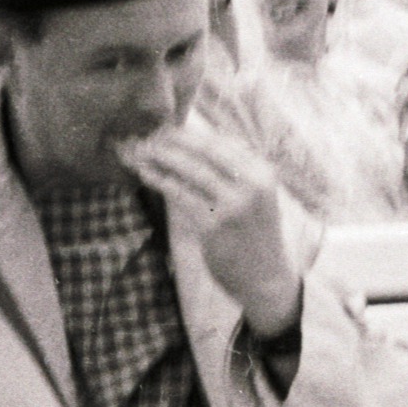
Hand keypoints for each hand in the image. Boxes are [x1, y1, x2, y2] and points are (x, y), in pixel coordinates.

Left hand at [118, 121, 301, 335]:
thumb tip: (197, 143)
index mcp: (262, 172)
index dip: (190, 133)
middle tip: (148, 136)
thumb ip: (235, 169)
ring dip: (161, 157)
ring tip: (141, 151)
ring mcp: (233, 205)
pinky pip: (181, 195)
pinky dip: (161, 180)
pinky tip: (147, 174)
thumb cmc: (255, 234)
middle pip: (204, 150)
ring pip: (190, 170)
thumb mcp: (257, 195)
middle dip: (172, 140)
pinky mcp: (213, 225)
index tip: (166, 129)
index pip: (221, 142)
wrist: (266, 278)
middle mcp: (251, 184)